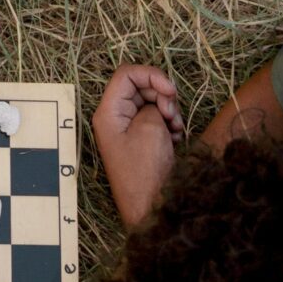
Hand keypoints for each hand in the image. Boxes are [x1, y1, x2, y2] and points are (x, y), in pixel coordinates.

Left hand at [91, 65, 183, 228]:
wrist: (150, 207)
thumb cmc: (145, 170)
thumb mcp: (150, 127)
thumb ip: (152, 103)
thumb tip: (156, 103)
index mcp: (108, 112)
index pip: (127, 74)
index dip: (151, 75)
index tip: (170, 90)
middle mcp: (114, 117)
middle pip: (141, 87)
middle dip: (162, 96)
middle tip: (172, 116)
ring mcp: (127, 129)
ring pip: (151, 102)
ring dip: (169, 111)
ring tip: (174, 131)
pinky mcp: (140, 139)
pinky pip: (156, 119)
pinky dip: (169, 124)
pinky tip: (174, 139)